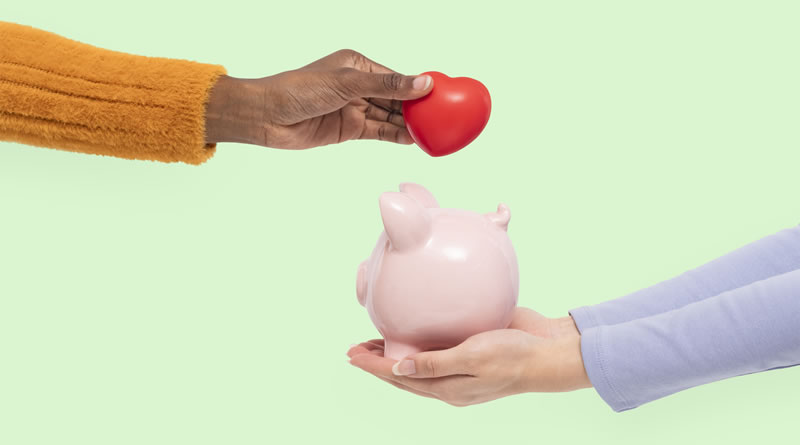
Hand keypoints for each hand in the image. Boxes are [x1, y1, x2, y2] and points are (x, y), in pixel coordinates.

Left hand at [205, 49, 432, 148]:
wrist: (267, 117)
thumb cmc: (299, 90)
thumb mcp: (347, 83)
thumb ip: (387, 85)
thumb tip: (422, 82)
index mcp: (358, 66)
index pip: (396, 77)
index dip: (418, 87)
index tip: (442, 96)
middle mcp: (358, 86)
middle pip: (395, 98)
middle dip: (417, 109)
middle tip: (443, 118)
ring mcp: (354, 108)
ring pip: (389, 117)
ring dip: (408, 125)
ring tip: (433, 132)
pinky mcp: (349, 129)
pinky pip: (379, 132)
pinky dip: (395, 136)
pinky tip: (413, 140)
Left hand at [347, 308, 591, 406]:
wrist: (549, 352)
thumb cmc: (514, 357)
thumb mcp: (472, 358)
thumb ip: (435, 364)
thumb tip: (398, 369)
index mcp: (448, 388)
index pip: (399, 377)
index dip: (373, 366)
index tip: (351, 354)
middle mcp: (450, 381)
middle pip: (404, 373)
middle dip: (378, 362)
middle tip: (355, 348)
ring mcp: (460, 366)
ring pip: (418, 364)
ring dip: (395, 354)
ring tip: (375, 341)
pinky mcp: (471, 350)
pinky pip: (437, 351)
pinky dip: (418, 344)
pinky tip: (414, 331)